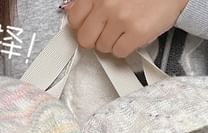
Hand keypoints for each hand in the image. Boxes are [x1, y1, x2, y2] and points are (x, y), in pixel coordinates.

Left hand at [63, 0, 188, 58]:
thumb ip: (91, 0)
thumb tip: (71, 10)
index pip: (74, 19)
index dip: (82, 26)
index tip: (89, 26)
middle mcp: (106, 4)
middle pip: (86, 38)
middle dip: (94, 38)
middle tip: (105, 33)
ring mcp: (121, 19)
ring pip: (103, 47)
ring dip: (111, 43)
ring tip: (122, 30)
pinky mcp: (136, 33)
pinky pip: (119, 52)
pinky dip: (124, 48)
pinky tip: (131, 36)